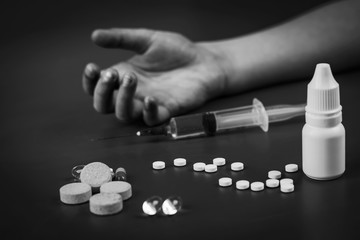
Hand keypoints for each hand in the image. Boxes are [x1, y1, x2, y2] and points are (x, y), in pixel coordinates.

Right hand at [82, 28, 226, 125]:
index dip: (90, 81)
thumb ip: (122, 38)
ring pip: (124, 115)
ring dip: (121, 100)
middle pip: (104, 105)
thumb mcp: (147, 39)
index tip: (92, 66)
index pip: (97, 86)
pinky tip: (151, 98)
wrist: (204, 60)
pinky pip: (151, 119)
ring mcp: (148, 103)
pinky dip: (148, 112)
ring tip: (132, 78)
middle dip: (103, 92)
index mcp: (123, 75)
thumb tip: (94, 35)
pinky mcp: (167, 110)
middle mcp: (132, 93)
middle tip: (114, 73)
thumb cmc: (177, 51)